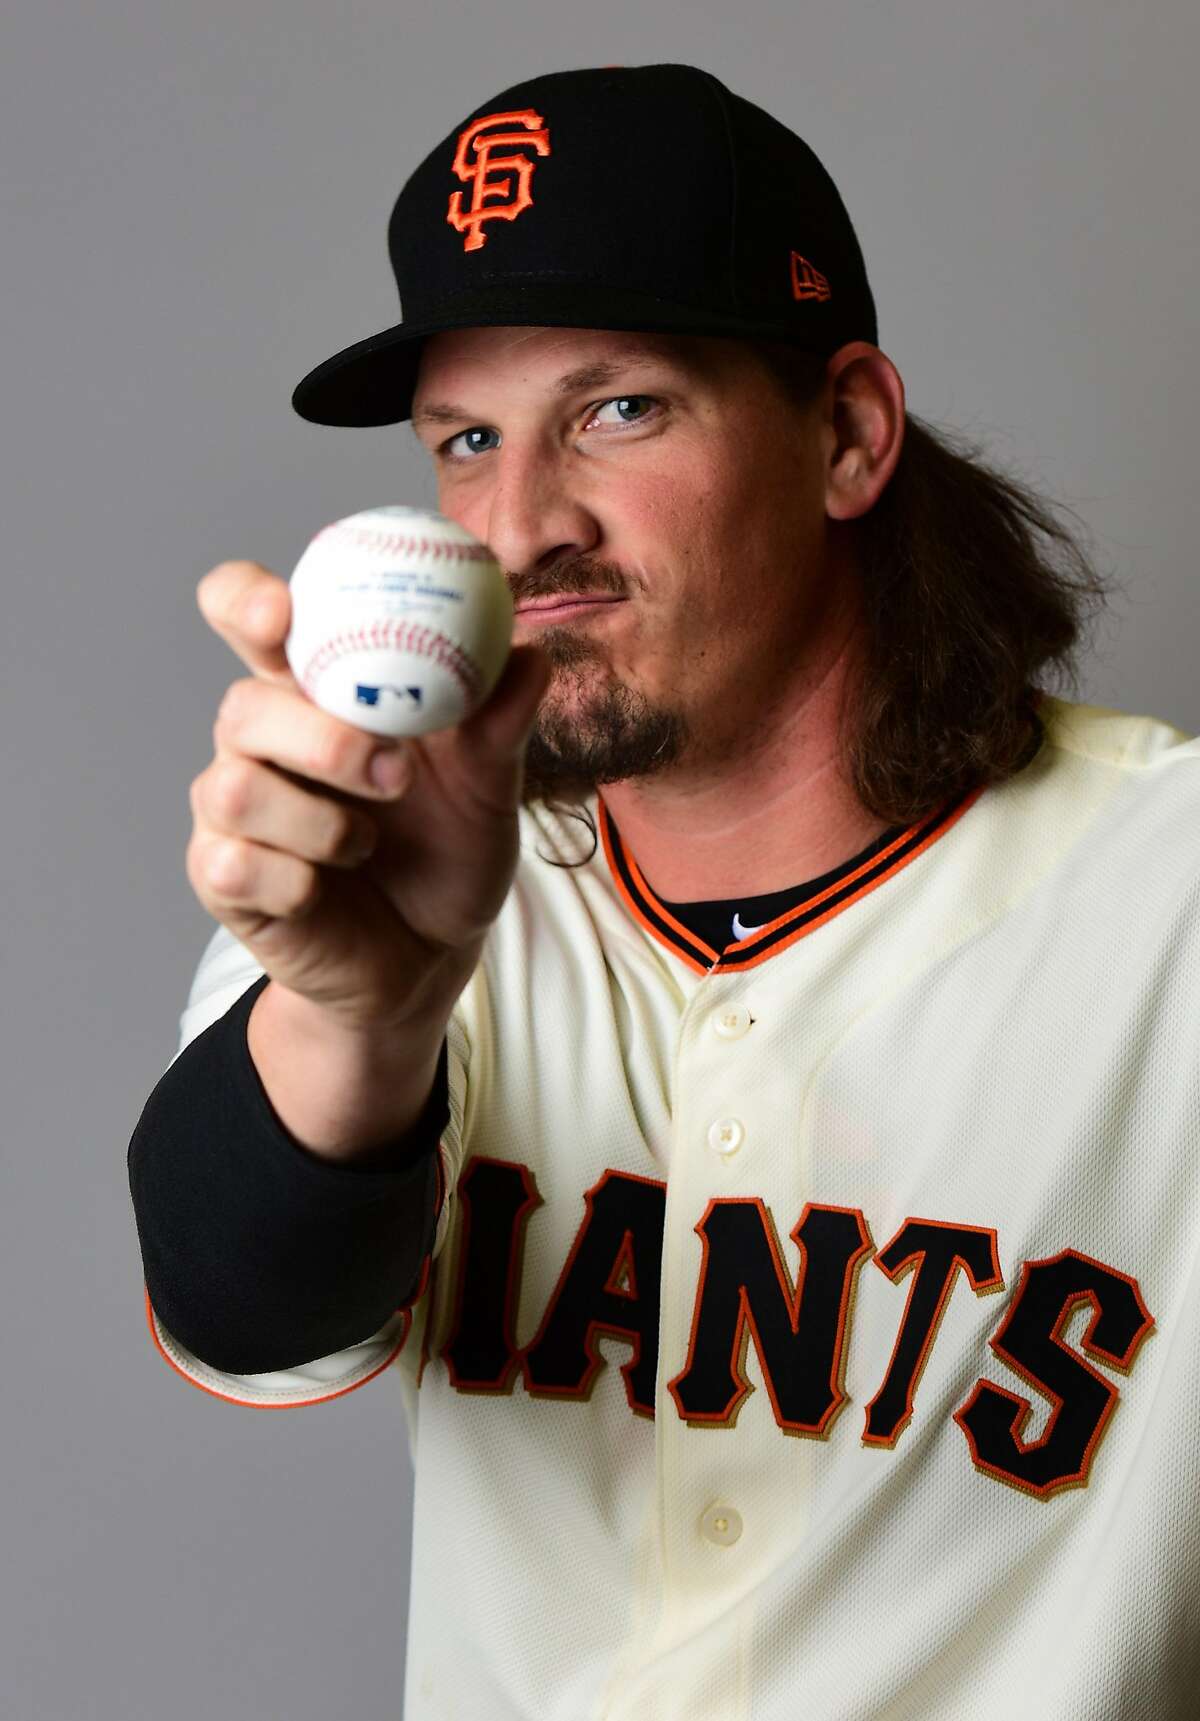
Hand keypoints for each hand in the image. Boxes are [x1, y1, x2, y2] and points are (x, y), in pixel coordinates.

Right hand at [186, 559, 552, 1031]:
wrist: (430, 957)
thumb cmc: (446, 852)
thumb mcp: (489, 790)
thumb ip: (499, 727)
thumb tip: (528, 659)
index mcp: (315, 694)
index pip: (248, 618)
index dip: (246, 600)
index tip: (282, 611)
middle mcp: (262, 742)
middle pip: (242, 706)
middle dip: (320, 738)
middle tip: (395, 771)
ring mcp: (234, 812)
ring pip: (234, 787)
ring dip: (318, 821)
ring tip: (368, 844)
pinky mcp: (224, 878)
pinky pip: (235, 864)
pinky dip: (296, 879)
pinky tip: (323, 890)